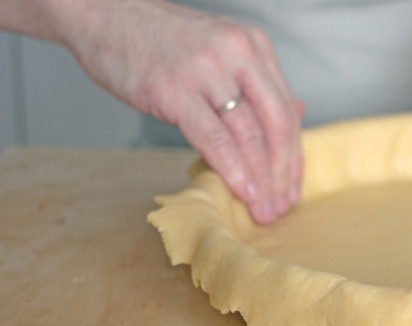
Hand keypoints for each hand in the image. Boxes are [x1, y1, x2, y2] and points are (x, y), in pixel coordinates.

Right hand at [66, 0, 302, 223]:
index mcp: (254, 47)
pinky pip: (214, 137)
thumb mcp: (221, 50)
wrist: (102, 11)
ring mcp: (207, 70)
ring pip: (249, 134)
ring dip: (261, 179)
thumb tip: (297, 110)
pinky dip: (232, 168)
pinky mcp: (174, 89)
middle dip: (283, 173)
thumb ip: (257, 82)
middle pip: (276, 124)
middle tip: (282, 206)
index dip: (293, 156)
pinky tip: (242, 190)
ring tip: (263, 208)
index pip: (286, 110)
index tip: (291, 187)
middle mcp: (239, 54)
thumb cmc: (159, 37)